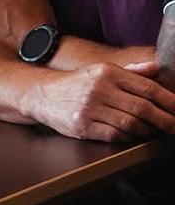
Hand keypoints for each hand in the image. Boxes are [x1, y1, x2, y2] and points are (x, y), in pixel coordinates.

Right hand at [28, 61, 174, 141]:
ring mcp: (90, 108)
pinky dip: (127, 137)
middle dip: (165, 120)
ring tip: (152, 131)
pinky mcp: (83, 125)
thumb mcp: (100, 71)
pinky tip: (130, 134)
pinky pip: (115, 135)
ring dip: (146, 130)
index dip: (170, 101)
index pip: (147, 88)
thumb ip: (130, 71)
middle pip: (143, 108)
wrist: (41, 94)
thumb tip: (156, 68)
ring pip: (131, 124)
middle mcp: (99, 88)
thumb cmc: (75, 84)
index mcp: (108, 72)